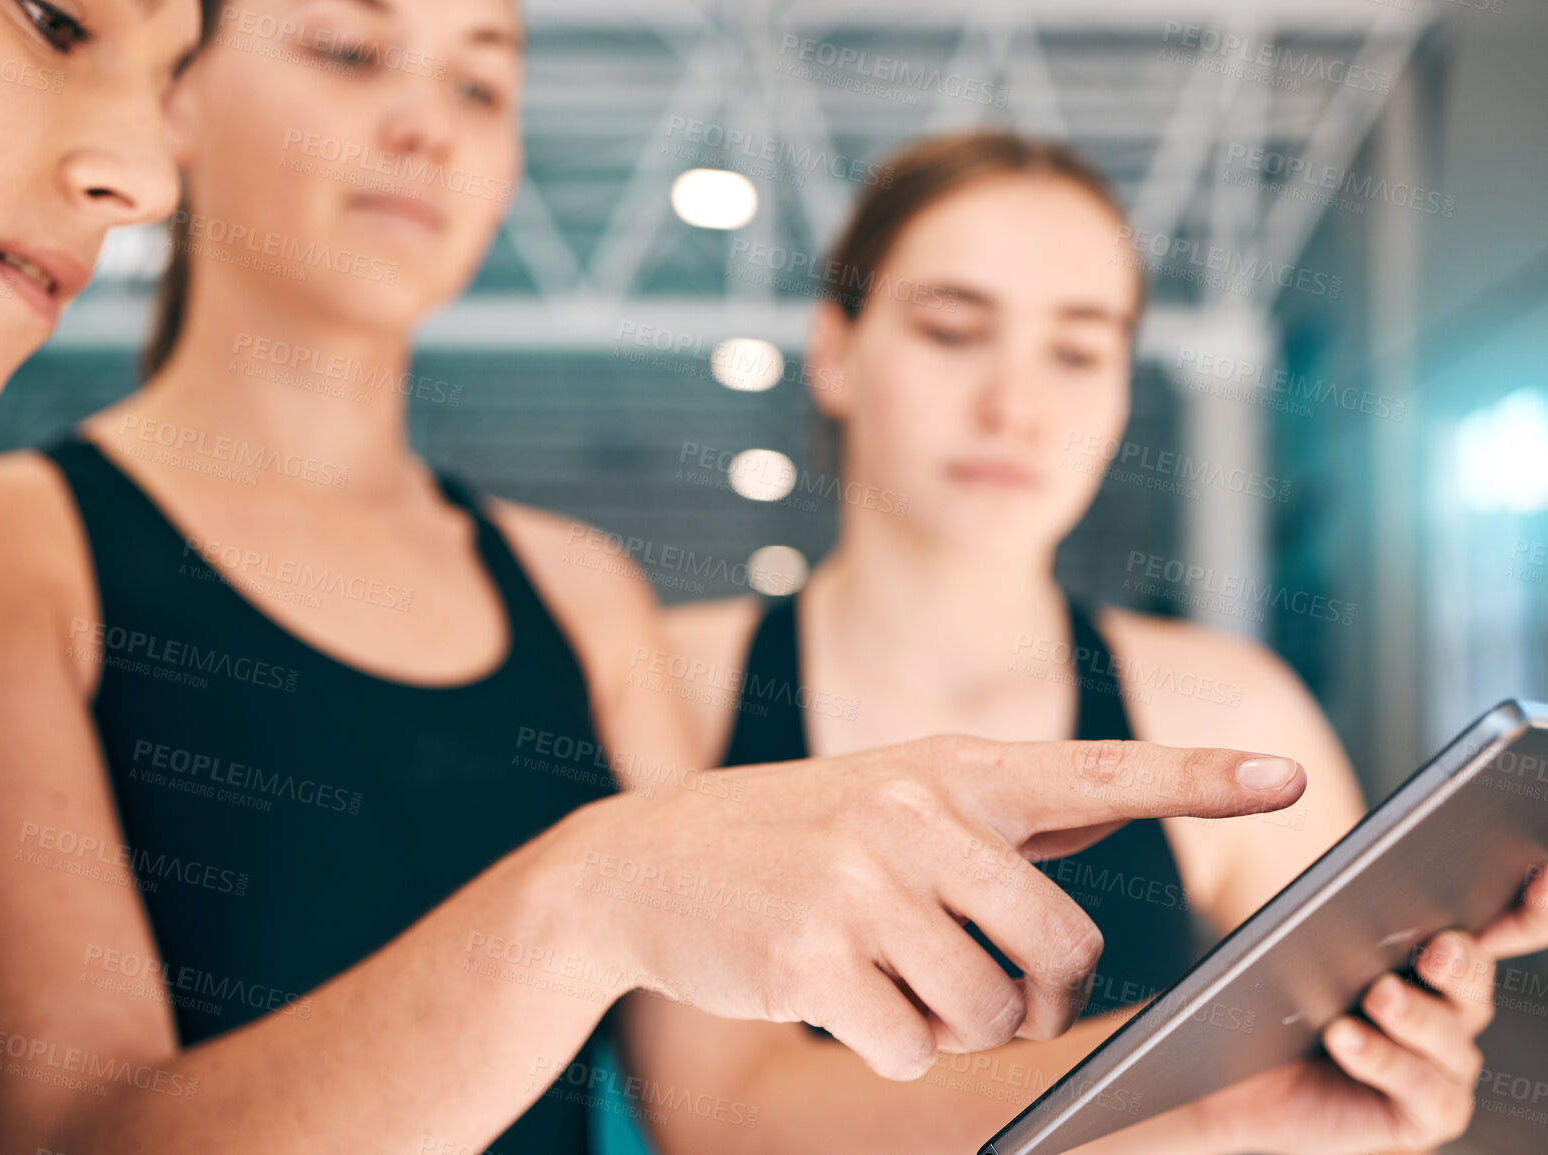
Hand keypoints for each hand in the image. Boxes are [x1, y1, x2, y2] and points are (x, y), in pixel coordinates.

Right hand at [571, 735, 1303, 1079]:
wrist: (643, 861)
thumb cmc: (788, 835)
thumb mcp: (889, 794)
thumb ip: (997, 810)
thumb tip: (1114, 801)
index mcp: (946, 769)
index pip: (1096, 769)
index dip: (1197, 776)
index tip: (1284, 775)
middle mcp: (914, 814)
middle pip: (1063, 947)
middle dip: (1038, 995)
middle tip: (991, 991)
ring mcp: (863, 883)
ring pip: (987, 1011)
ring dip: (950, 1024)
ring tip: (889, 981)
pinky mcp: (814, 954)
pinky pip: (908, 1048)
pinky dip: (886, 1047)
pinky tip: (835, 999)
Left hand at [1184, 867, 1547, 1154]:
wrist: (1237, 1078)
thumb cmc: (1270, 998)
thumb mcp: (1290, 941)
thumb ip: (1320, 904)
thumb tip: (1330, 861)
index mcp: (1429, 950)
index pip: (1501, 922)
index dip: (1532, 903)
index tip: (1541, 875)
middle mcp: (1450, 1004)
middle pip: (1472, 975)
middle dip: (1462, 960)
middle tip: (1435, 948)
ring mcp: (1445, 1062)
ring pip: (1449, 1034)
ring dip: (1416, 1014)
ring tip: (1378, 995)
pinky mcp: (1427, 1112)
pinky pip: (1422, 1088)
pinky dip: (1384, 1060)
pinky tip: (1346, 1037)